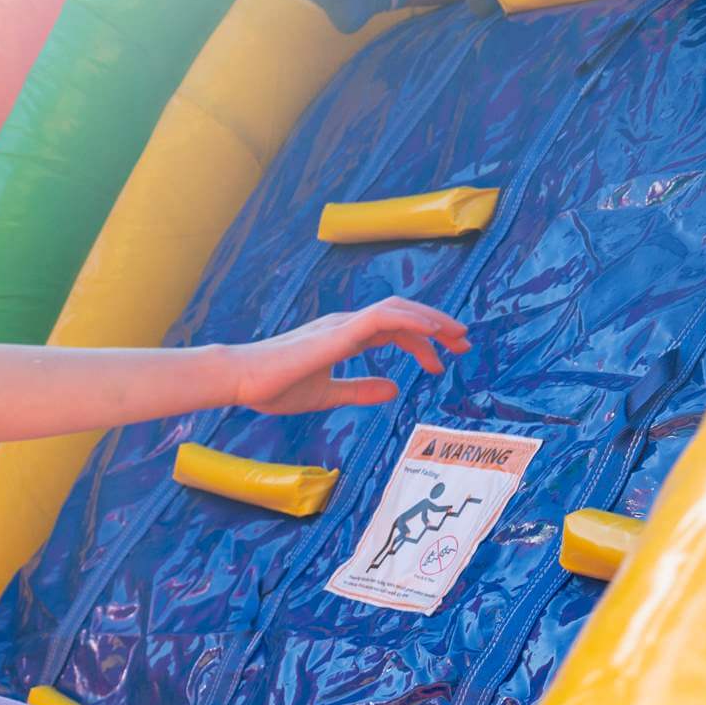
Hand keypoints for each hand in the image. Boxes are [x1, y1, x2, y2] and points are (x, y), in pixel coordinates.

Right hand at [229, 297, 468, 413]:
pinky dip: (412, 320)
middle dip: (437, 327)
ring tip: (457, 336)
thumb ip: (360, 390)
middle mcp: (346, 324)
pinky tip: (432, 331)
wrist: (242, 379)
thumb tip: (394, 389)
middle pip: (402, 315)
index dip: (421, 342)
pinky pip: (384, 317)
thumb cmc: (274, 387)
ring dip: (432, 320)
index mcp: (343, 337)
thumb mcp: (327, 394)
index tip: (440, 363)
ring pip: (398, 310)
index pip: (392, 330)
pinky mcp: (339, 331)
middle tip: (463, 345)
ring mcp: (343, 324)